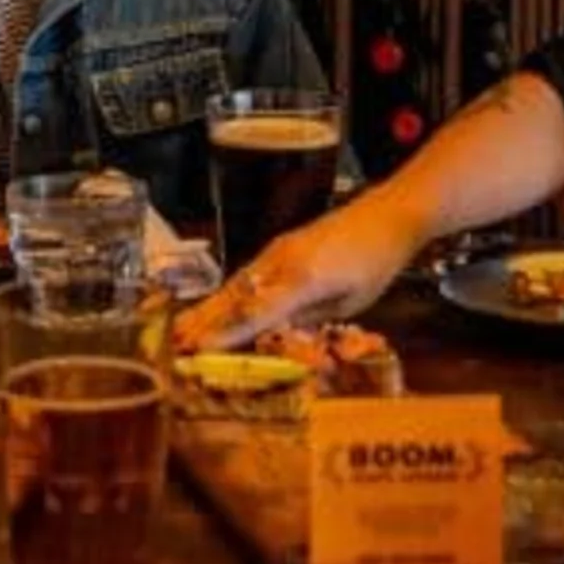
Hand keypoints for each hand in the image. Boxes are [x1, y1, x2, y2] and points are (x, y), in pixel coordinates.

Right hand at [178, 192, 428, 351]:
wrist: (387, 214)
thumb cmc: (377, 262)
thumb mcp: (351, 302)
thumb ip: (311, 317)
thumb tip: (276, 332)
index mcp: (304, 279)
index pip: (258, 312)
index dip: (226, 333)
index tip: (198, 348)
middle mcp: (283, 262)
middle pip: (236, 295)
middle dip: (204, 320)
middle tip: (175, 342)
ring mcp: (279, 250)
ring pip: (237, 283)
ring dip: (209, 307)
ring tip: (182, 327)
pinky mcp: (280, 246)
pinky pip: (248, 274)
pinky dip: (227, 293)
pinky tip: (215, 305)